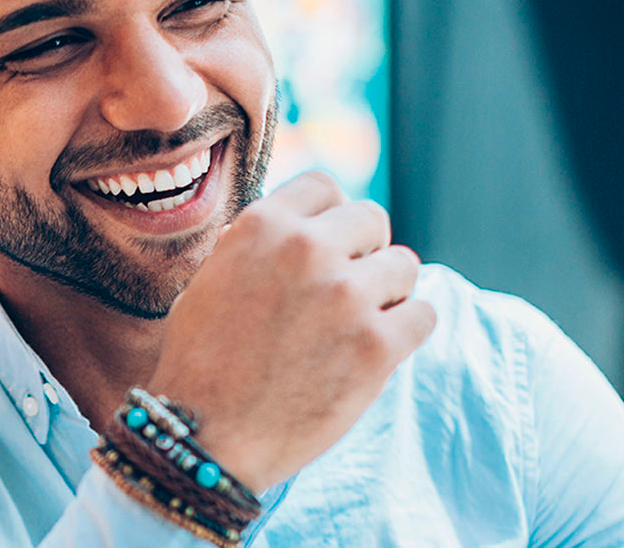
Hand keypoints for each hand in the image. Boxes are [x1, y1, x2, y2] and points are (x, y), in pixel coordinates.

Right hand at [147, 172, 435, 492]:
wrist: (208, 438)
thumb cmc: (199, 364)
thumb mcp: (206, 284)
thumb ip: (251, 249)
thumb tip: (287, 228)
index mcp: (261, 226)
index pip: (323, 186)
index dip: (329, 215)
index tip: (329, 242)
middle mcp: (306, 249)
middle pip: (372, 219)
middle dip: (363, 250)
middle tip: (347, 287)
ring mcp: (345, 295)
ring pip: (404, 266)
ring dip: (387, 292)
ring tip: (359, 323)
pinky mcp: (376, 346)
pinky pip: (424, 315)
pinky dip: (406, 330)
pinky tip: (378, 347)